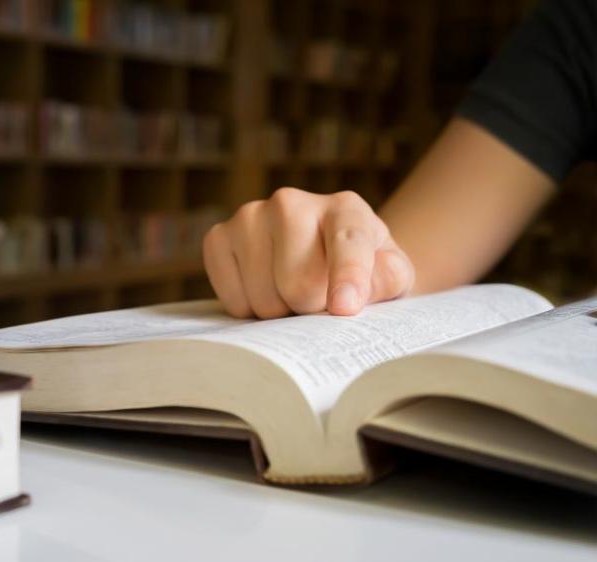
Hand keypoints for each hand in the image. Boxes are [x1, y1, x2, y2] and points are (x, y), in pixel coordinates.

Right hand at [202, 188, 414, 318]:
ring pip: (263, 298)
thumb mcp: (389, 275)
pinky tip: (264, 290)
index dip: (347, 277)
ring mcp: (249, 216)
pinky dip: (250, 311)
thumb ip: (385, 281)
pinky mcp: (218, 238)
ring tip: (292, 295)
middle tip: (319, 301)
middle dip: (311, 308)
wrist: (317, 256)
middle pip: (298, 285)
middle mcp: (291, 202)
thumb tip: (350, 297)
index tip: (345, 307)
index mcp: (345, 209)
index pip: (348, 243)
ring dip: (281, 312)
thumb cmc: (360, 269)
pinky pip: (233, 300)